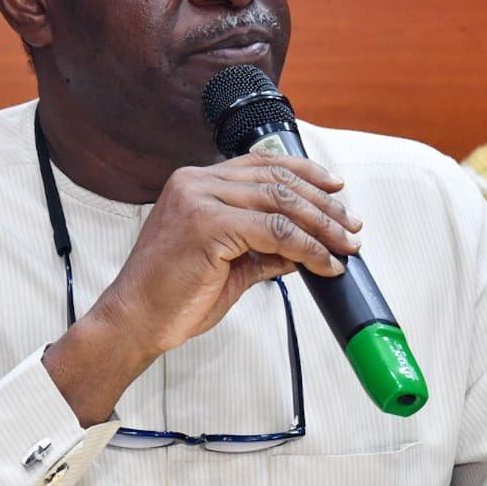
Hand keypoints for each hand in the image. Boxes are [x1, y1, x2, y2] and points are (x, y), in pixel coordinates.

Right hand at [44, 152, 360, 423]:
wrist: (135, 321)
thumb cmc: (172, 295)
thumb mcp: (228, 264)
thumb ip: (263, 249)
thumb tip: (303, 247)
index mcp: (196, 183)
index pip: (261, 164)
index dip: (305, 173)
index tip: (335, 189)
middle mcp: (196, 182)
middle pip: (277, 181)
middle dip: (323, 204)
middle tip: (351, 226)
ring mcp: (199, 200)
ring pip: (281, 203)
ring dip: (322, 226)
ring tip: (346, 246)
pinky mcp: (207, 225)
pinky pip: (274, 232)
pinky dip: (307, 248)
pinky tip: (323, 264)